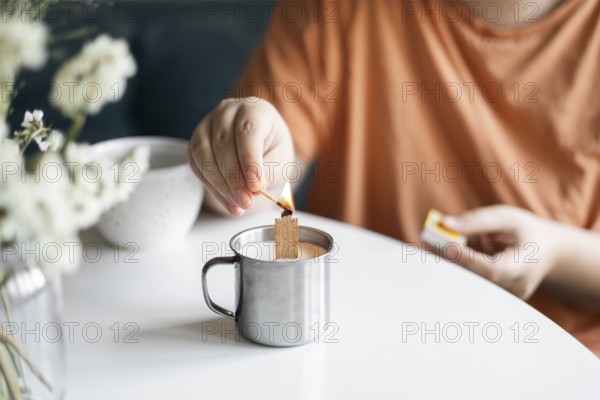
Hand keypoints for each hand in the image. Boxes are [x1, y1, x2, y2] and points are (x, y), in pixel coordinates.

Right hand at [189, 97, 293, 214]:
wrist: (259, 147)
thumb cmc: (272, 149)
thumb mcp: (281, 158)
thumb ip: (270, 170)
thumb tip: (253, 188)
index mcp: (254, 109)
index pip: (247, 130)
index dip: (250, 159)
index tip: (256, 185)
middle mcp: (227, 111)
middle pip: (223, 143)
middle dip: (235, 177)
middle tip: (247, 201)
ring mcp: (207, 125)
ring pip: (204, 154)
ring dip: (220, 184)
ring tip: (239, 204)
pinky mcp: (195, 143)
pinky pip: (197, 166)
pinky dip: (213, 188)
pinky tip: (229, 202)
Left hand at [440, 205, 560, 298]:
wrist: (549, 253)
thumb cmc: (528, 233)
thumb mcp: (509, 218)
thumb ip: (479, 221)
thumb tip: (446, 223)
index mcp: (522, 269)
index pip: (491, 269)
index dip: (466, 259)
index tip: (444, 244)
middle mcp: (512, 289)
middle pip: (473, 279)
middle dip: (447, 260)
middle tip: (427, 241)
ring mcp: (501, 297)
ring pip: (467, 281)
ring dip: (449, 261)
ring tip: (435, 240)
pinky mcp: (491, 297)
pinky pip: (468, 282)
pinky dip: (456, 266)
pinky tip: (450, 250)